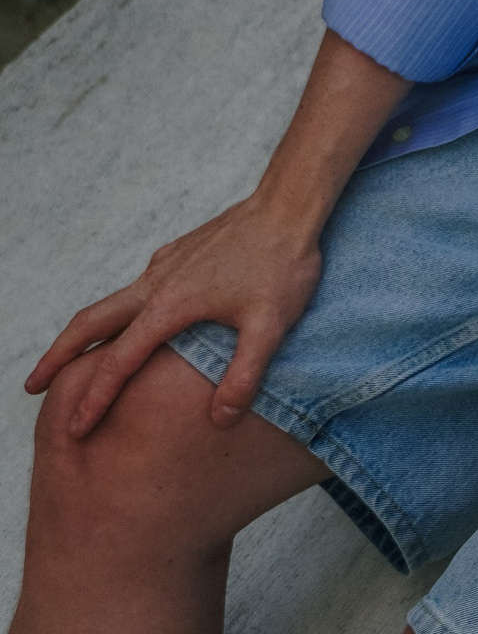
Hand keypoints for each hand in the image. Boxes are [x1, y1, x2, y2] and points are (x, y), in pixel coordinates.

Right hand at [26, 192, 325, 437]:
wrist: (289, 205)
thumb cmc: (282, 264)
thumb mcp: (270, 327)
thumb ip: (244, 376)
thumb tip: (220, 420)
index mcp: (169, 305)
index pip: (118, 362)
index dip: (95, 399)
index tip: (76, 428)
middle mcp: (155, 283)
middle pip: (90, 322)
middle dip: (58, 356)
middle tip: (33, 385)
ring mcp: (164, 265)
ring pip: (112, 302)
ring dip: (87, 332)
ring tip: (73, 360)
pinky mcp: (178, 254)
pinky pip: (139, 288)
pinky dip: (120, 312)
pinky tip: (134, 322)